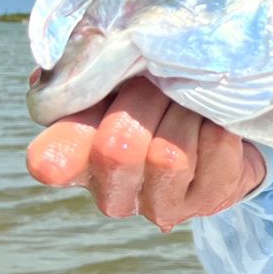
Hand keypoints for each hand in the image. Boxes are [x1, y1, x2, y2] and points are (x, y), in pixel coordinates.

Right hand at [25, 77, 265, 231]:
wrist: (221, 118)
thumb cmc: (158, 92)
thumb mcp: (119, 75)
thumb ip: (86, 69)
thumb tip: (55, 72)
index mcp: (77, 158)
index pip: (51, 161)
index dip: (63, 143)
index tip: (78, 123)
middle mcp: (112, 192)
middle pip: (117, 148)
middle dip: (145, 100)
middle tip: (161, 85)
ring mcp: (161, 204)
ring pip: (168, 155)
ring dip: (184, 112)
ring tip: (190, 103)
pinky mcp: (209, 200)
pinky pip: (214, 149)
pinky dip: (218, 123)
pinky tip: (213, 121)